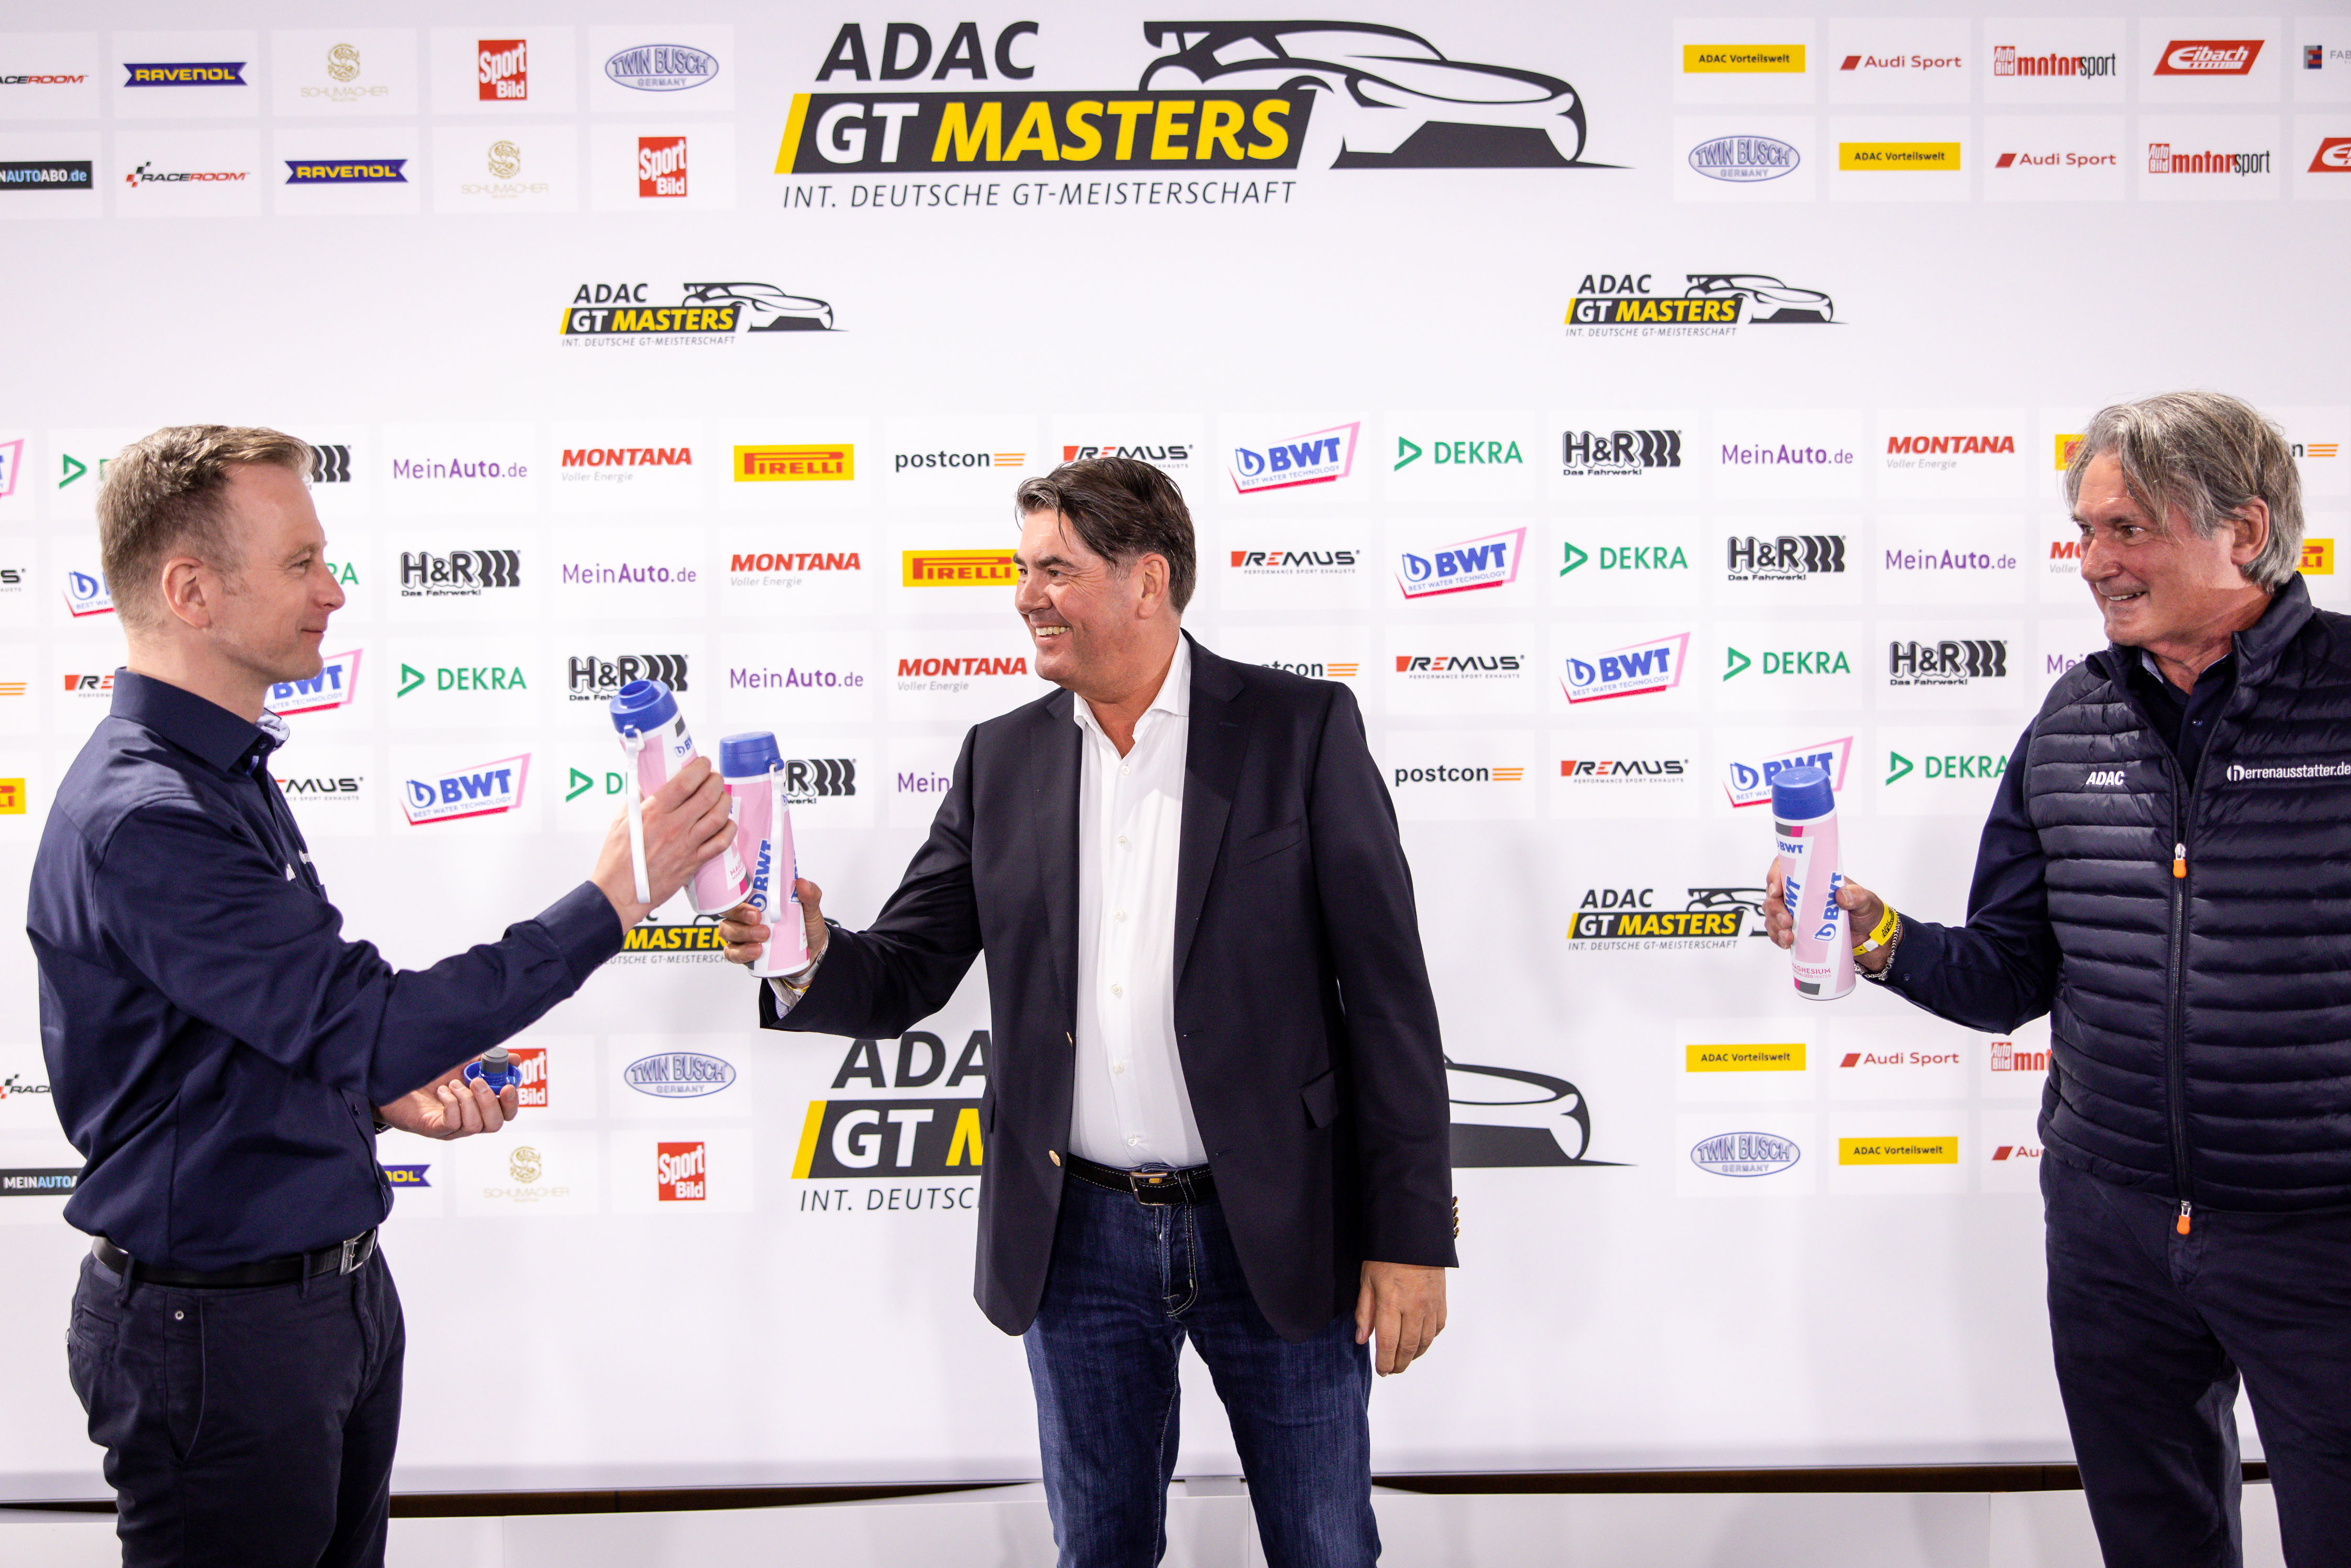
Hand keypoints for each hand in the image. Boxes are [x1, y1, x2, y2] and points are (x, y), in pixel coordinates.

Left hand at [376, 1066, 518, 1140]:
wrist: (392, 1082)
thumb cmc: (427, 1076)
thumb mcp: (462, 1064)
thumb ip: (488, 1062)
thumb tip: (515, 1060)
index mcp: (478, 1106)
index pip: (505, 1114)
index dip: (511, 1102)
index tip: (507, 1085)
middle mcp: (467, 1121)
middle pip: (494, 1124)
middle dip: (489, 1101)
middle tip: (477, 1082)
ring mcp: (450, 1128)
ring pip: (474, 1125)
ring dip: (467, 1100)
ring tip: (453, 1084)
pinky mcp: (433, 1129)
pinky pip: (452, 1123)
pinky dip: (451, 1104)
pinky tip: (443, 1092)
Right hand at [594, 757, 735, 928]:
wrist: (619, 893)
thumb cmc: (617, 861)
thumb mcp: (620, 822)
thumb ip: (636, 801)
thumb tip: (646, 786)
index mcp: (653, 813)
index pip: (685, 782)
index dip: (699, 768)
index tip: (703, 763)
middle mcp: (673, 826)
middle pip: (707, 795)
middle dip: (715, 781)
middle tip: (714, 777)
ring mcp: (686, 845)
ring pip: (718, 816)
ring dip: (725, 802)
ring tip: (722, 796)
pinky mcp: (693, 862)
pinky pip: (720, 843)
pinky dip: (729, 830)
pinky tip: (727, 823)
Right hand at [718, 879, 829, 970]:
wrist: (811, 954)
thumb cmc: (804, 926)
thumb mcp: (810, 909)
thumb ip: (810, 894)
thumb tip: (801, 883)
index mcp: (756, 899)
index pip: (737, 889)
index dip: (737, 890)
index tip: (751, 895)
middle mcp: (743, 915)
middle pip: (728, 910)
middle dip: (740, 913)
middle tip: (757, 918)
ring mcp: (740, 934)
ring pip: (727, 931)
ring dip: (743, 933)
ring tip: (763, 937)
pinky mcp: (741, 953)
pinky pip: (732, 953)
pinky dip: (741, 953)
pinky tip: (756, 952)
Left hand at [1355, 1261, 1446, 1375]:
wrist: (1415, 1234)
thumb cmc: (1386, 1255)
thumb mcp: (1366, 1280)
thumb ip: (1364, 1312)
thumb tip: (1362, 1340)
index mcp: (1390, 1302)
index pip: (1388, 1343)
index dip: (1384, 1362)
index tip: (1381, 1370)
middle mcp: (1413, 1307)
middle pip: (1408, 1348)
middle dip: (1399, 1364)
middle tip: (1391, 1370)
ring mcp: (1430, 1305)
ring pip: (1425, 1341)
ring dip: (1414, 1355)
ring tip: (1404, 1360)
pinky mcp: (1441, 1300)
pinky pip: (1437, 1328)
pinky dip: (1428, 1340)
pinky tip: (1419, 1341)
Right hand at [1763, 856, 1892, 972]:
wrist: (1872, 940)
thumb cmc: (1868, 913)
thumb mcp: (1866, 901)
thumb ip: (1857, 896)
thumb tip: (1840, 896)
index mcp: (1815, 879)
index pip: (1787, 868)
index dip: (1775, 875)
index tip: (1776, 890)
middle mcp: (1802, 895)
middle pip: (1775, 895)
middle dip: (1774, 908)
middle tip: (1786, 921)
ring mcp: (1799, 913)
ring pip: (1773, 914)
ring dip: (1775, 925)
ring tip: (1788, 937)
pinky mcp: (1798, 930)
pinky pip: (1778, 931)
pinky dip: (1778, 937)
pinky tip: (1786, 943)